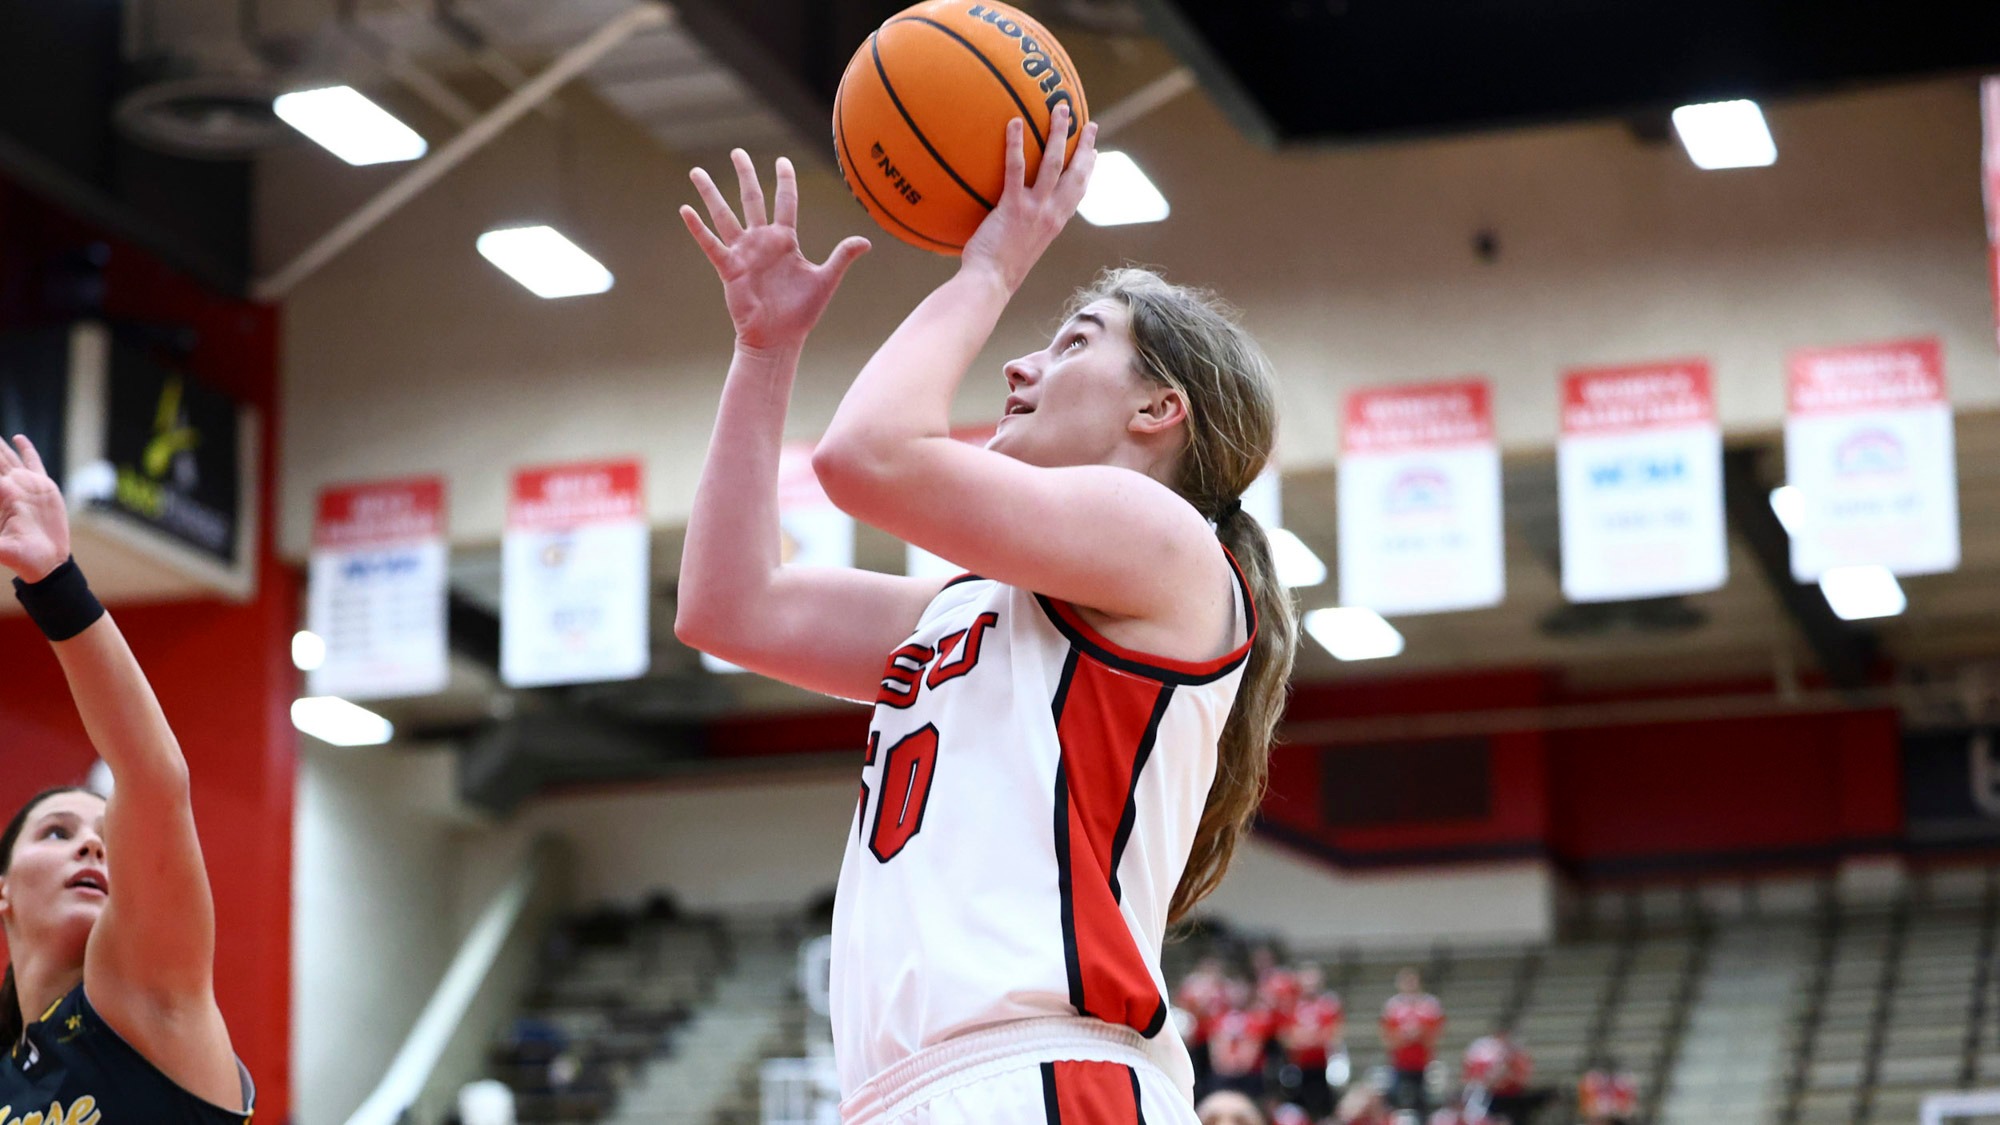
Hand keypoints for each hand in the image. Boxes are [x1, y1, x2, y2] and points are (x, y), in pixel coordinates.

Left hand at [0, 434, 69, 583]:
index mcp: (2, 496)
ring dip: (0, 446)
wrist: (45, 561)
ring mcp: (27, 485)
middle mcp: (11, 487)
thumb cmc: (20, 557)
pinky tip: (17, 438)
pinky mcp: (44, 487)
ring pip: (10, 457)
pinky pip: (34, 462)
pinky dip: (26, 449)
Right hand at [681, 150, 871, 353]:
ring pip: (725, 215)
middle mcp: (762, 241)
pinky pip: (712, 244)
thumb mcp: (826, 280)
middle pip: (752, 199)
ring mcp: (744, 253)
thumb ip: (842, 257)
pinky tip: (685, 209)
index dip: (785, 181)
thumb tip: (867, 241)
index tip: (781, 160)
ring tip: (696, 171)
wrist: (779, 339)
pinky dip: (698, 229)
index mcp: (786, 240)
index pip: (786, 202)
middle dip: (745, 175)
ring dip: (711, 194)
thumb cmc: (801, 313)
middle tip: (737, 151)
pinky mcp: (729, 268)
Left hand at [960, 106, 1098, 291]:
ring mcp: (1036, 209)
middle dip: (1085, 146)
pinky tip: (1015, 122)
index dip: (1089, 170)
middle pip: (1076, 173)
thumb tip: (1011, 219)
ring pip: (1054, 163)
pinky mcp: (1014, 206)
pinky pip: (1016, 169)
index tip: (1094, 153)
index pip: (1079, 192)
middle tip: (1089, 123)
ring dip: (1060, 133)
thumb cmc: (997, 271)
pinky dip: (1016, 144)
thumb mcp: (1020, 248)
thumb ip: (1022, 229)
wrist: (990, 283)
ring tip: (1061, 109)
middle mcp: (1052, 214)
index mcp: (1056, 223)